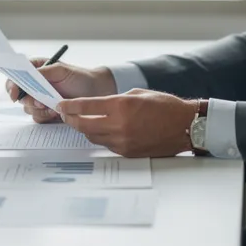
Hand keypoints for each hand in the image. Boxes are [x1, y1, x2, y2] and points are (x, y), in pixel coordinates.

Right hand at [5, 60, 116, 123]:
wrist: (95, 93)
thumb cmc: (80, 77)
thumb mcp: (62, 70)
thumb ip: (44, 72)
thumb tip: (29, 75)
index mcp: (35, 70)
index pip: (15, 76)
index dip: (11, 85)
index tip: (14, 93)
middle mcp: (35, 85)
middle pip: (18, 96)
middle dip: (28, 100)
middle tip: (40, 102)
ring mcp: (40, 99)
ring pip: (27, 109)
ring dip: (39, 109)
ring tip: (53, 106)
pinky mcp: (46, 112)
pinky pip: (38, 118)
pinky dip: (45, 117)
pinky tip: (56, 113)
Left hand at [56, 90, 200, 157]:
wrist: (185, 126)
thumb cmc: (165, 106)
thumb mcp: (137, 94)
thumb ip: (114, 99)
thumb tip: (98, 105)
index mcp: (121, 106)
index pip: (86, 107)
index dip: (69, 106)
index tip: (60, 105)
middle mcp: (119, 125)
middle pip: (84, 125)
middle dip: (71, 119)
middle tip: (65, 114)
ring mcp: (123, 141)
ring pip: (92, 137)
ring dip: (84, 129)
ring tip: (80, 122)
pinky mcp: (127, 152)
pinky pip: (106, 145)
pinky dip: (100, 137)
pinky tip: (100, 130)